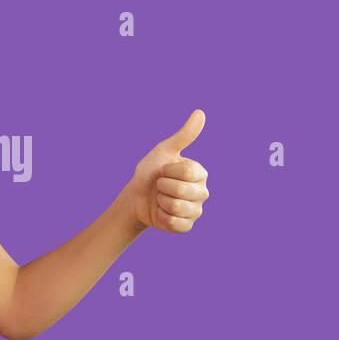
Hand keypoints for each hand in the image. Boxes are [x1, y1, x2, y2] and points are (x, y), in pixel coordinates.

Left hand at [121, 109, 209, 233]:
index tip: (163, 171)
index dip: (167, 171)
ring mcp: (196, 210)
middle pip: (181, 190)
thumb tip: (200, 113)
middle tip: (160, 187)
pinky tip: (161, 212)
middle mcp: (202, 192)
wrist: (135, 197)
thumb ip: (184, 135)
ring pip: (177, 208)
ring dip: (161, 202)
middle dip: (162, 187)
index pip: (186, 172)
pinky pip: (175, 223)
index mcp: (200, 172)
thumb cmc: (151, 172)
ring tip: (161, 199)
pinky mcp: (186, 226)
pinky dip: (162, 217)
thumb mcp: (164, 151)